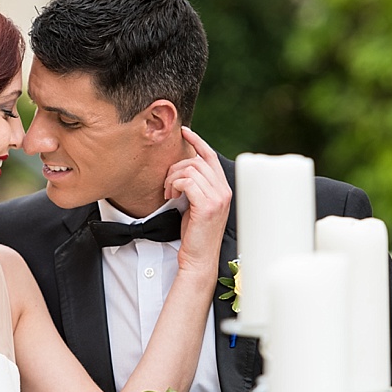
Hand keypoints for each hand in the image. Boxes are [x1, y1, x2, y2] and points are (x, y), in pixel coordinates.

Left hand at [163, 127, 230, 273]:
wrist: (198, 259)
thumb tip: (182, 168)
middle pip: (196, 161)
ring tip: (169, 193)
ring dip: (172, 179)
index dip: (198, 141)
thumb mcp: (196, 205)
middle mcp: (224, 190)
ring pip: (190, 169)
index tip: (185, 132)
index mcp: (223, 188)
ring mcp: (218, 198)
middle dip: (176, 169)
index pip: (211, 156)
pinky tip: (171, 197)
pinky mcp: (207, 206)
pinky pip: (187, 181)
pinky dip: (174, 186)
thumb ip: (195, 186)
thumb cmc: (195, 234)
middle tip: (167, 186)